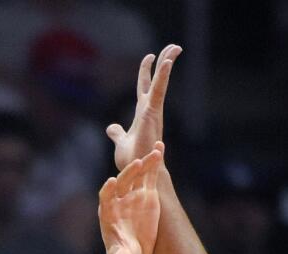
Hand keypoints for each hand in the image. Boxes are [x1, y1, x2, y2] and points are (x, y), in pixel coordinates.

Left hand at [99, 144, 163, 253]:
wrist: (135, 253)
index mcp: (108, 212)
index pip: (105, 197)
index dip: (108, 190)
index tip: (111, 182)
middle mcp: (119, 199)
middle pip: (122, 182)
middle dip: (129, 173)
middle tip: (137, 162)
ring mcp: (133, 195)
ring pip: (138, 175)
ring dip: (145, 163)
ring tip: (155, 151)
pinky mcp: (147, 194)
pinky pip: (150, 175)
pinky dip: (154, 163)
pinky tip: (160, 148)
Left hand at [106, 44, 180, 171]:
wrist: (138, 173)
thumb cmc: (132, 161)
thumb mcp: (121, 142)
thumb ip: (117, 133)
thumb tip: (111, 127)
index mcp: (143, 113)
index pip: (145, 87)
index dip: (147, 72)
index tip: (150, 57)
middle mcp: (150, 110)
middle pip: (158, 80)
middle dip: (164, 62)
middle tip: (174, 46)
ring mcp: (153, 111)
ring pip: (161, 82)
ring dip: (168, 64)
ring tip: (176, 47)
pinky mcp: (152, 114)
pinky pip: (159, 91)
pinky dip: (162, 76)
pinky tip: (166, 62)